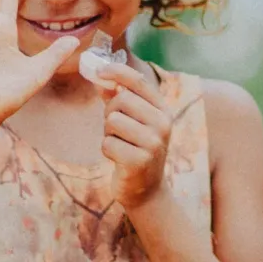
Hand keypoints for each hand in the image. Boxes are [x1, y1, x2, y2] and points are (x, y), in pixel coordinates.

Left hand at [94, 61, 172, 207]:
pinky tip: (119, 159)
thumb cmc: (135, 149)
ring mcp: (154, 143)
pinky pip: (108, 143)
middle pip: (121, 100)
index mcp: (163, 110)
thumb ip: (119, 98)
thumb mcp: (133, 121)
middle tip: (115, 128)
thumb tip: (100, 76)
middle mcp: (163, 124)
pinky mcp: (140, 161)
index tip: (98, 70)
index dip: (116, 71)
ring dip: (108, 133)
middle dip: (109, 112)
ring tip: (120, 144)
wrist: (146, 190)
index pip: (138, 81)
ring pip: (112, 121)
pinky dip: (107, 150)